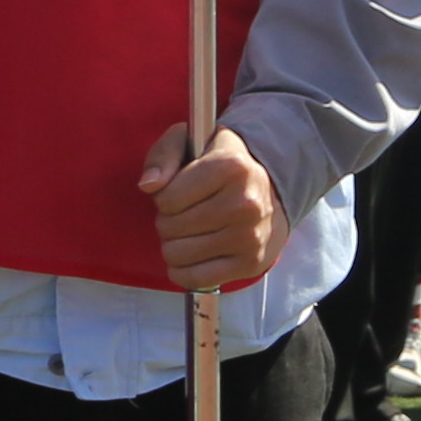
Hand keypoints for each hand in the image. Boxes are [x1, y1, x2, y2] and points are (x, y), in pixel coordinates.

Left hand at [138, 121, 280, 295]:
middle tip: (185, 213)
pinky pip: (196, 279)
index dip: (163, 198)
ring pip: (178, 254)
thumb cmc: (222, 165)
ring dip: (173, 245)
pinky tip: (191, 256)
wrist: (272, 191)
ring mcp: (250, 237)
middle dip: (167, 221)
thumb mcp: (190, 142)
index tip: (179, 192)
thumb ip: (164, 155)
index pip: (167, 198)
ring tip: (190, 232)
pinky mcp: (251, 264)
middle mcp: (245, 203)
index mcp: (231, 167)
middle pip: (170, 227)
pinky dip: (183, 271)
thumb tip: (148, 185)